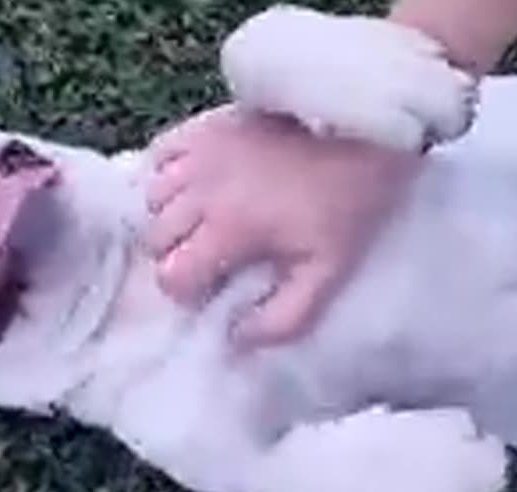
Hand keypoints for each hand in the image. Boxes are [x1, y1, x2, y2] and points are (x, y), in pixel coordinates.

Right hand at [145, 104, 421, 347]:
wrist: (363, 131)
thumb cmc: (345, 203)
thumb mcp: (328, 272)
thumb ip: (284, 318)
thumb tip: (239, 340)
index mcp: (228, 229)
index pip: (171, 275)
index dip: (187, 290)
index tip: (212, 286)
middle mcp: (202, 190)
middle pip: (155, 238)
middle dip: (175, 255)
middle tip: (207, 256)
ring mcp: (200, 153)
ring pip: (152, 196)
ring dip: (169, 215)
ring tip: (198, 220)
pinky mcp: (205, 125)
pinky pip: (159, 153)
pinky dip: (164, 173)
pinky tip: (188, 183)